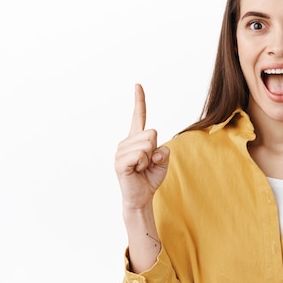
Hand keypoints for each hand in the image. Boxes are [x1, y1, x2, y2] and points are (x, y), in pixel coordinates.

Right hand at [114, 84, 169, 211]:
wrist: (141, 197)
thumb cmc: (150, 177)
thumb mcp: (162, 160)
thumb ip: (163, 150)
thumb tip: (154, 149)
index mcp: (136, 139)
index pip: (139, 116)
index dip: (139, 101)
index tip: (138, 85)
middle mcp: (126, 142)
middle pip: (152, 133)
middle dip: (155, 150)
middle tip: (147, 164)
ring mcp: (121, 151)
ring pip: (147, 144)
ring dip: (149, 160)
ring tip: (141, 168)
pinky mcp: (120, 162)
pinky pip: (140, 155)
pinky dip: (144, 164)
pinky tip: (136, 171)